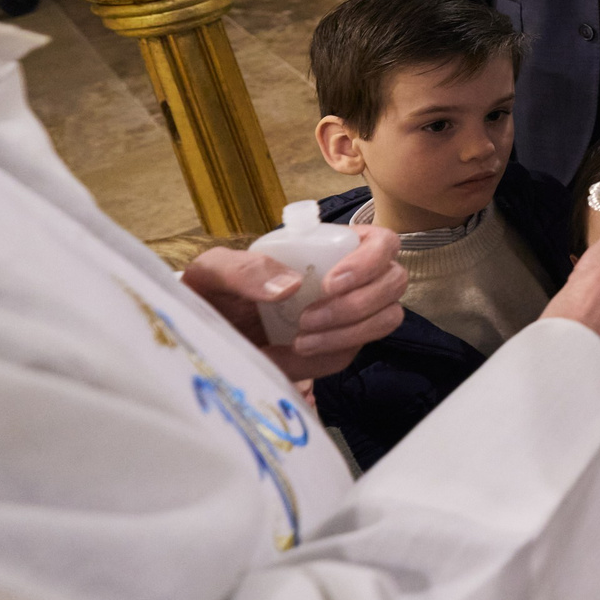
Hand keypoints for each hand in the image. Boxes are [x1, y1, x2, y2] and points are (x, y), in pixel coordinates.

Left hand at [183, 225, 405, 381]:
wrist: (205, 335)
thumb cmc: (214, 293)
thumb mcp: (214, 272)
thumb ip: (244, 269)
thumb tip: (290, 286)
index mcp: (333, 245)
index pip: (382, 243)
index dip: (369, 261)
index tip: (330, 283)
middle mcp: (353, 277)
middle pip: (394, 282)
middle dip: (357, 304)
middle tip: (307, 319)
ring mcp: (353, 314)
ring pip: (386, 320)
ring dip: (348, 333)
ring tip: (300, 341)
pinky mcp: (341, 346)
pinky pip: (352, 354)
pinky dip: (323, 357)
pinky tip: (288, 356)